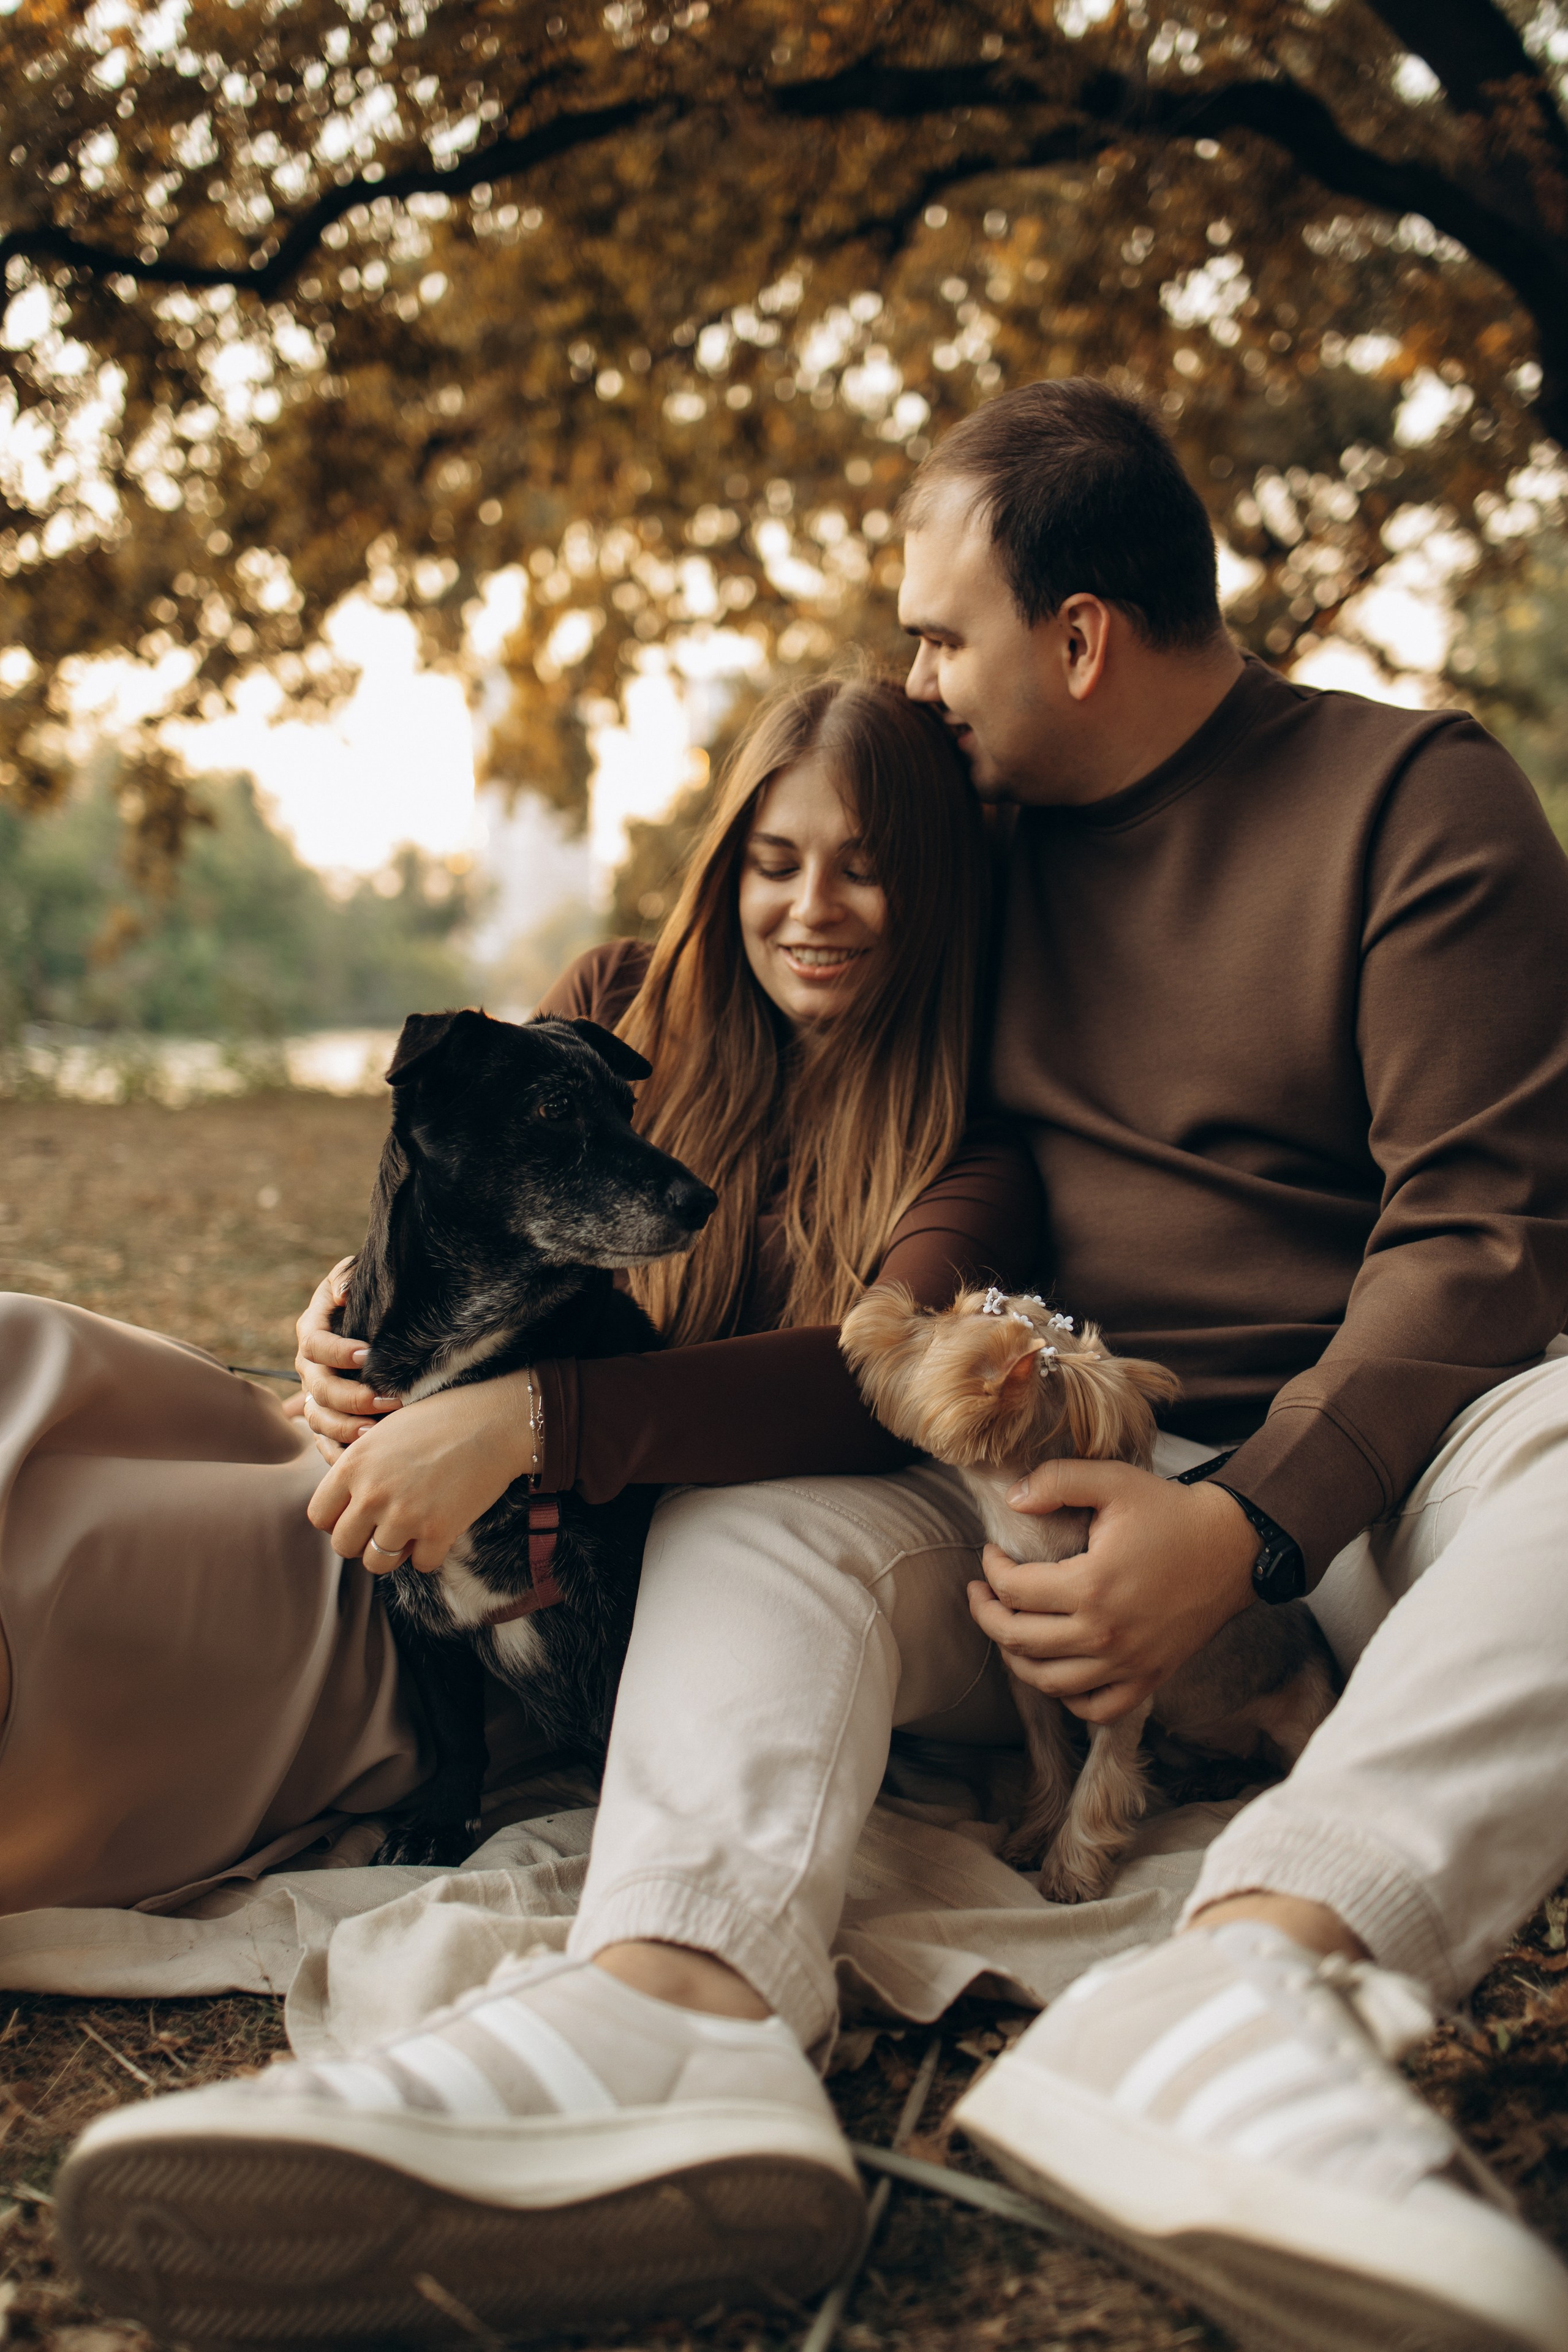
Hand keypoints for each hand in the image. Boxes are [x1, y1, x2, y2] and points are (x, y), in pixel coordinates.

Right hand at [295, 1256, 401, 1459]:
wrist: (372, 1319)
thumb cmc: (365, 1294)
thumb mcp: (354, 1275)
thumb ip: (346, 1278)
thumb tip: (344, 1294)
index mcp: (312, 1331)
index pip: (316, 1345)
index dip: (338, 1351)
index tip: (368, 1353)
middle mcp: (309, 1366)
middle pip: (319, 1388)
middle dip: (352, 1397)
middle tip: (388, 1400)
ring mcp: (315, 1394)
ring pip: (319, 1419)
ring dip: (345, 1428)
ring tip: (374, 1432)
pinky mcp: (327, 1417)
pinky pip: (325, 1443)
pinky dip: (339, 1452)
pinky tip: (361, 1457)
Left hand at [307, 1368, 538, 1571]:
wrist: (492, 1422)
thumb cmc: (439, 1420)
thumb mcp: (383, 1432)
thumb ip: (357, 1466)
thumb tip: (343, 1501)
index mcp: (353, 1465)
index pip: (319, 1517)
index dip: (336, 1520)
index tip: (356, 1515)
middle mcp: (372, 1494)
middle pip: (343, 1546)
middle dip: (362, 1542)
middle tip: (383, 1528)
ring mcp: (404, 1515)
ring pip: (377, 1563)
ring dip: (392, 1554)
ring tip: (409, 1534)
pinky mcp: (438, 1532)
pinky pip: (420, 1565)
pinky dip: (429, 1554)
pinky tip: (439, 1531)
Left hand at [967, 1460, 1257, 1722]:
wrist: (1233, 1547)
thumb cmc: (1171, 1512)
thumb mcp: (1114, 1481)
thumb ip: (1057, 1481)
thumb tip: (1012, 1500)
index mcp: (1092, 1585)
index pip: (1014, 1590)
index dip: (991, 1570)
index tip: (991, 1554)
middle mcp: (1106, 1634)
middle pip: (1019, 1641)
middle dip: (987, 1615)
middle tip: (981, 1594)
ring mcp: (1128, 1663)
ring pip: (1048, 1682)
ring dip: (1016, 1658)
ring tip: (1009, 1629)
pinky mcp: (1149, 1678)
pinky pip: (1096, 1709)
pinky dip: (1068, 1697)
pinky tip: (1056, 1669)